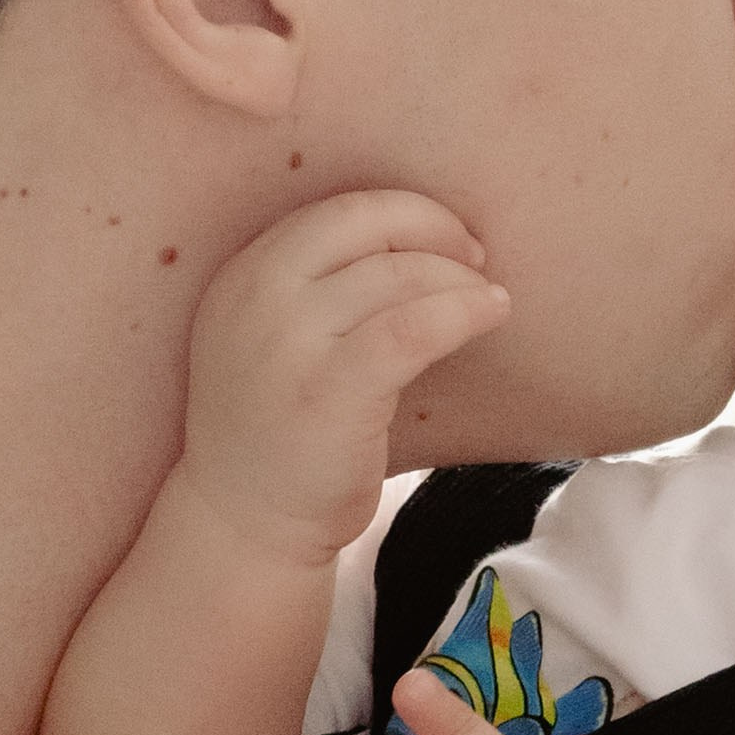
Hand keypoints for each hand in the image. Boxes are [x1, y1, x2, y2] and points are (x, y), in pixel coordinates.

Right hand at [179, 191, 509, 571]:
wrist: (245, 522)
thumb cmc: (282, 433)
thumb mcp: (277, 342)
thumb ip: (321, 291)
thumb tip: (422, 246)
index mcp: (243, 276)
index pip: (336, 211)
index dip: (404, 214)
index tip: (446, 240)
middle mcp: (255, 297)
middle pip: (364, 223)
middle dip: (433, 229)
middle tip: (475, 258)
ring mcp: (288, 343)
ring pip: (397, 274)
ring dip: (457, 278)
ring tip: (489, 299)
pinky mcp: (330, 391)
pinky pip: (413, 328)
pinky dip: (463, 312)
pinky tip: (491, 315)